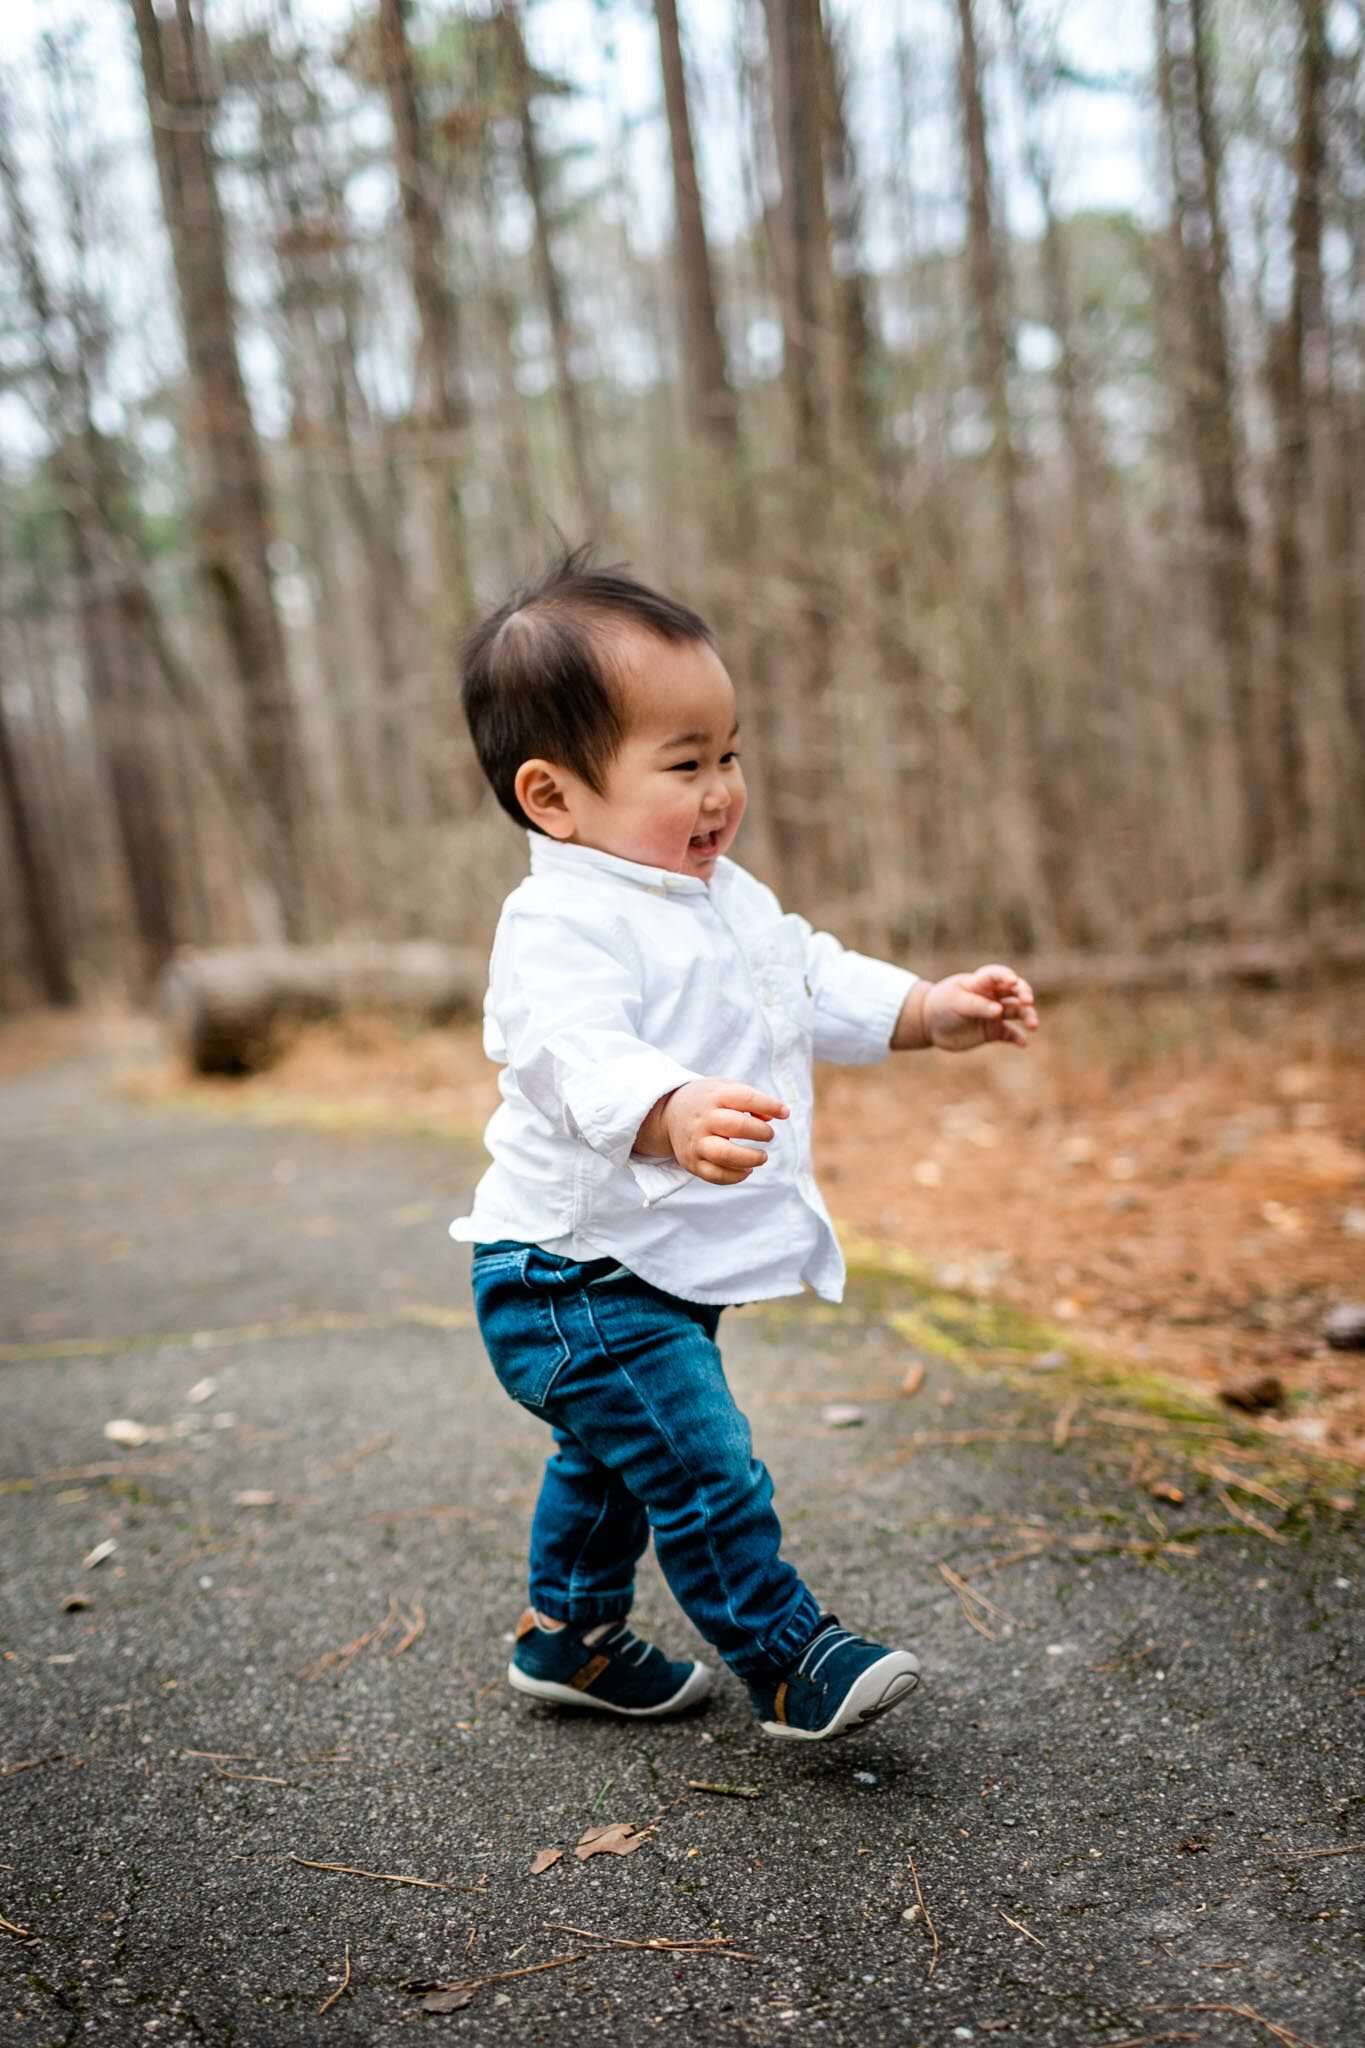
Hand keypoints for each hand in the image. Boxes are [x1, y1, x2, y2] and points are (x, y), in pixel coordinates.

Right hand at [655, 1079, 789, 1184]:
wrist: (668, 1113)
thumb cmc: (707, 1100)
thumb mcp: (725, 1088)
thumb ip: (750, 1099)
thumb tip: (771, 1117)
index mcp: (714, 1096)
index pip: (745, 1098)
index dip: (769, 1105)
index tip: (785, 1113)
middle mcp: (703, 1119)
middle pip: (736, 1126)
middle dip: (760, 1133)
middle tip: (769, 1135)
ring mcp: (696, 1142)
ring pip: (724, 1154)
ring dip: (750, 1158)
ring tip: (762, 1157)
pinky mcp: (691, 1162)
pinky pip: (715, 1175)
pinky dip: (736, 1176)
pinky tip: (747, 1170)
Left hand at [922, 965, 1038, 1052]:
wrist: (929, 1024)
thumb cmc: (942, 1005)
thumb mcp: (956, 1002)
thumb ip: (977, 1006)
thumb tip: (999, 1011)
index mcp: (981, 982)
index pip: (999, 975)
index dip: (1007, 976)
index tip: (1013, 982)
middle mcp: (993, 996)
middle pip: (1016, 992)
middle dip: (1025, 995)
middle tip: (1028, 1002)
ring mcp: (995, 1013)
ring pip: (1017, 1012)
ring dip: (1028, 1016)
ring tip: (1033, 1025)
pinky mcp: (993, 1031)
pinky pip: (1010, 1034)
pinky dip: (1018, 1038)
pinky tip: (1023, 1043)